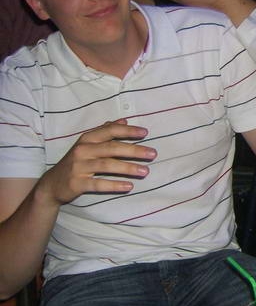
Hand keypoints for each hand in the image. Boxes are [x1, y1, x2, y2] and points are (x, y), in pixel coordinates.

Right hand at [37, 120, 155, 205]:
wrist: (52, 184)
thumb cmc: (77, 161)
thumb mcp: (88, 144)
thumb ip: (106, 131)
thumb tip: (124, 120)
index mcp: (87, 139)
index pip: (110, 131)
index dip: (128, 131)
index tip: (145, 133)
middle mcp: (82, 150)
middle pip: (112, 148)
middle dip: (134, 150)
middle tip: (153, 154)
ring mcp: (78, 167)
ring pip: (107, 165)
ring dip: (128, 168)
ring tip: (145, 171)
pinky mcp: (76, 183)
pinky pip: (98, 183)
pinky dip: (114, 185)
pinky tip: (129, 186)